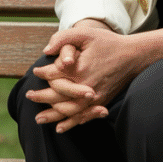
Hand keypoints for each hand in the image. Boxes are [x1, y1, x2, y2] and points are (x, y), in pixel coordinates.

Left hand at [30, 21, 162, 131]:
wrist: (133, 56)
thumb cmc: (108, 43)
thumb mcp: (85, 34)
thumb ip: (63, 39)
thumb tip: (46, 52)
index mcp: (79, 70)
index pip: (54, 75)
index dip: (42, 74)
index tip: (35, 72)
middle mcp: (85, 87)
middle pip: (57, 96)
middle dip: (41, 97)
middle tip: (29, 95)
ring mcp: (94, 98)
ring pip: (68, 110)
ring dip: (52, 115)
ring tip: (38, 118)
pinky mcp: (101, 102)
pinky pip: (82, 116)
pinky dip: (70, 123)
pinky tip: (60, 127)